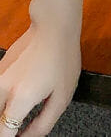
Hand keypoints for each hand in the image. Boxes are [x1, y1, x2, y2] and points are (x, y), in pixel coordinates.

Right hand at [0, 21, 81, 136]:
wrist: (54, 27)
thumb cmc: (62, 57)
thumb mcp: (62, 97)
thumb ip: (43, 125)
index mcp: (20, 98)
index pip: (3, 133)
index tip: (19, 136)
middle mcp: (3, 89)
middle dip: (7, 128)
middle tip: (24, 124)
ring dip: (5, 114)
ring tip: (22, 112)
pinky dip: (5, 99)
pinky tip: (22, 93)